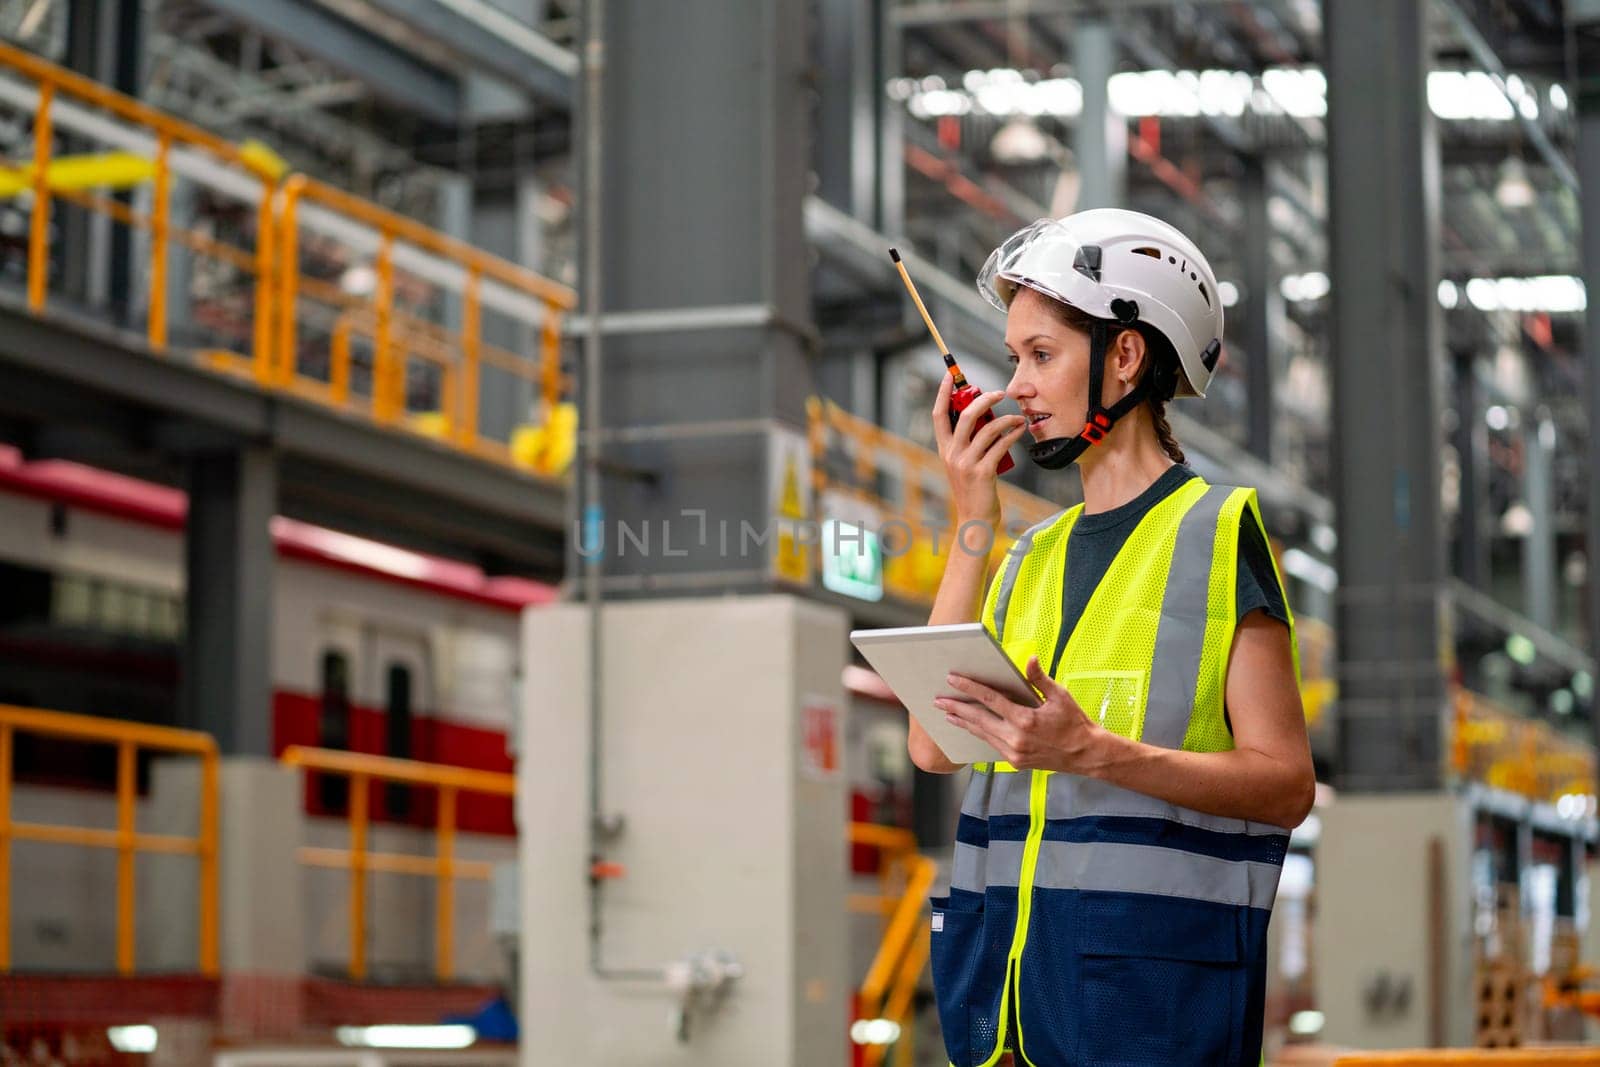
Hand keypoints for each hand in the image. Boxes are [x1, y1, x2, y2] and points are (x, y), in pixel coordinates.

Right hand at [931, 372, 1027, 525]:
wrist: (975, 520)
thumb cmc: (973, 490)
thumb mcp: (962, 464)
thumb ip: (967, 443)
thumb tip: (983, 417)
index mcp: (944, 449)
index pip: (939, 414)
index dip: (943, 393)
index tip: (950, 375)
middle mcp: (952, 454)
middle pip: (965, 415)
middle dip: (984, 399)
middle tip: (999, 393)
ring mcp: (966, 463)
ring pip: (987, 429)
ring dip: (1006, 419)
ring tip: (1017, 418)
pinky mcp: (983, 472)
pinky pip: (1000, 446)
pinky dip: (1012, 434)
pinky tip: (1020, 430)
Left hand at [934, 656, 1106, 772]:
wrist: (1087, 755)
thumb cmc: (1075, 723)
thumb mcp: (1060, 696)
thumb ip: (1040, 678)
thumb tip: (1029, 659)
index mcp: (1025, 720)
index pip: (990, 700)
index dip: (969, 688)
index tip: (953, 679)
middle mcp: (1016, 739)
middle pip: (978, 720)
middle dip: (956, 708)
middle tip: (938, 700)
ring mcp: (1013, 753)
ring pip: (981, 734)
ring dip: (963, 722)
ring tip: (947, 713)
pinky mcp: (1015, 762)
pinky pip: (991, 744)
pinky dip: (978, 733)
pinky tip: (969, 727)